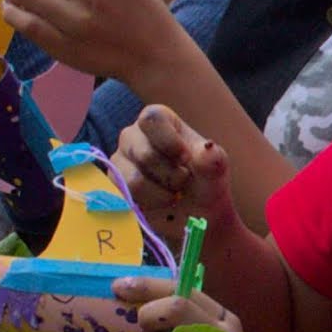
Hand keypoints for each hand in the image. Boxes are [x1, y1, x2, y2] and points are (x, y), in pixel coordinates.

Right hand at [114, 103, 227, 232]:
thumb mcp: (216, 170)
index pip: (152, 119)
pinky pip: (127, 198)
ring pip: (134, 181)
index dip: (169, 142)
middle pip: (145, 155)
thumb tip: (207, 149)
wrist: (198, 212)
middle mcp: (133, 136)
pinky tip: (161, 203)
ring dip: (162, 195)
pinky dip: (150, 206)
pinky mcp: (114, 186)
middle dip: (172, 177)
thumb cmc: (204, 181)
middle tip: (184, 182)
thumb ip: (213, 160)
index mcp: (158, 120)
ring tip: (174, 194)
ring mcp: (120, 161)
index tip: (186, 160)